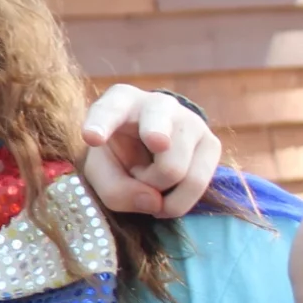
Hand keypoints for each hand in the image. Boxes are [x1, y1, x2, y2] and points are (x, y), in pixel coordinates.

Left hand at [80, 84, 219, 217]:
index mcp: (121, 100)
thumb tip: (155, 202)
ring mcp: (190, 121)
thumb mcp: (102, 172)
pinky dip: (177, 199)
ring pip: (174, 170)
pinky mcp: (211, 143)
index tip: (91, 139)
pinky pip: (196, 183)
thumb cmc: (118, 155)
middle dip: (153, 148)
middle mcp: (159, 104)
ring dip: (156, 188)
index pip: (109, 110)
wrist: (150, 149)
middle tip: (146, 163)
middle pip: (157, 134)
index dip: (101, 125)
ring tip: (146, 179)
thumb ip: (115, 190)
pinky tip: (165, 192)